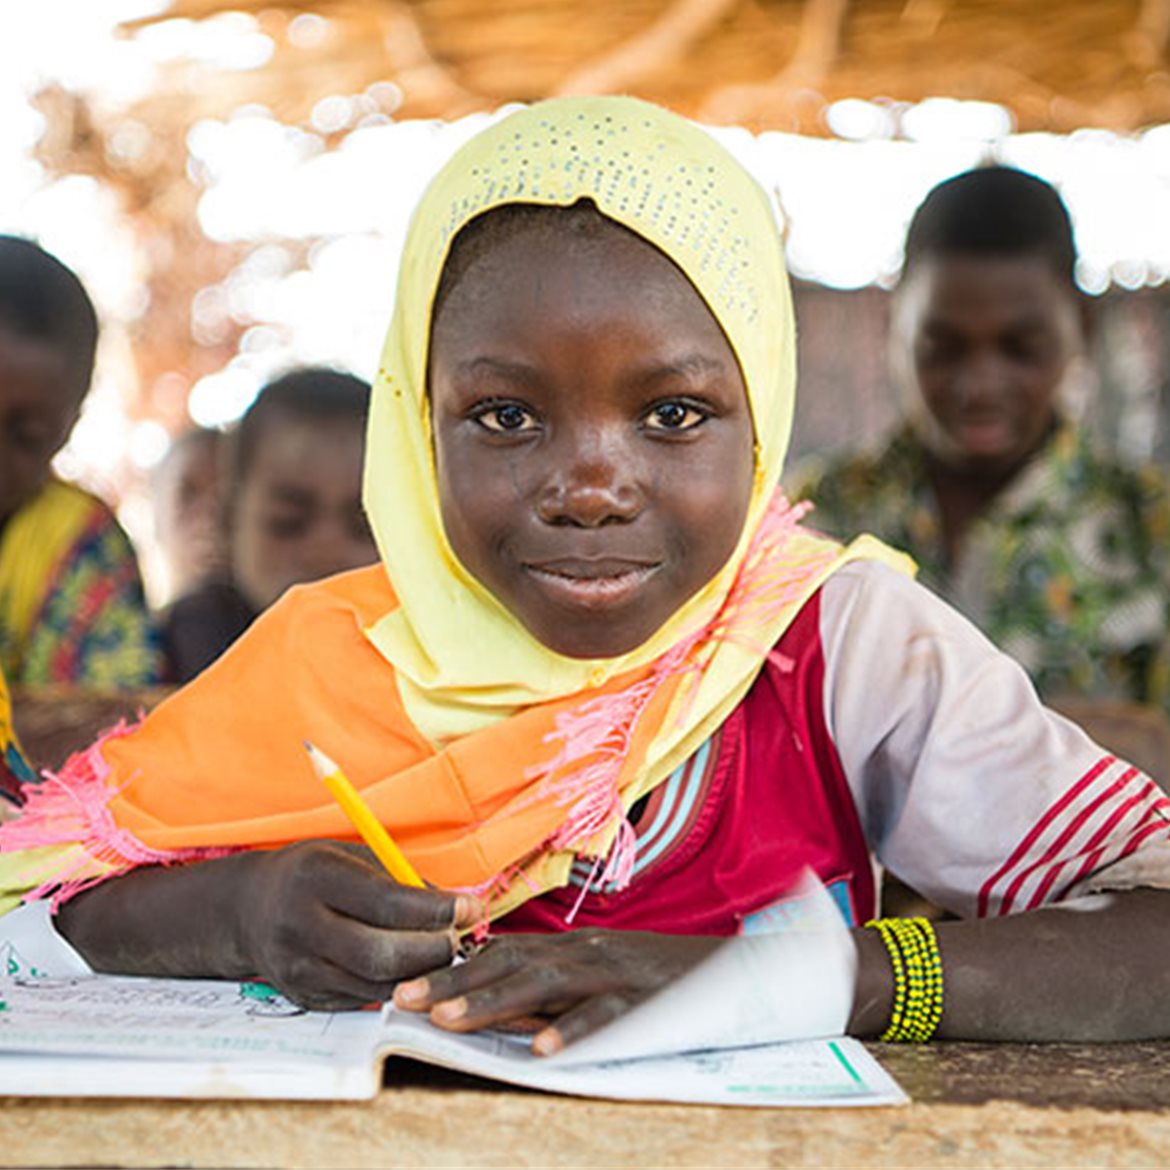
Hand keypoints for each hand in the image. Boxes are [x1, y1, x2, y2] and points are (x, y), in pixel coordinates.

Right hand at [236, 840, 480, 1010]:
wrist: (247, 908)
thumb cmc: (315, 875)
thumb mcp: (353, 858)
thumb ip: (403, 882)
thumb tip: (460, 908)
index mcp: (316, 878)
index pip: (387, 903)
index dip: (436, 910)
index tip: (471, 907)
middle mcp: (300, 925)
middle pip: (381, 955)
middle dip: (432, 951)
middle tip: (458, 939)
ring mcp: (298, 969)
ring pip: (376, 986)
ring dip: (422, 975)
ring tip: (443, 954)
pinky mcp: (304, 998)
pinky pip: (363, 1000)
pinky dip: (397, 987)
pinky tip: (414, 972)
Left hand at [393, 929, 719, 1054]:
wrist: (729, 969)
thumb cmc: (651, 978)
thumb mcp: (593, 976)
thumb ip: (545, 989)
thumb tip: (487, 1006)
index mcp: (567, 948)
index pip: (498, 952)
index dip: (450, 968)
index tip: (402, 986)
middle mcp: (582, 952)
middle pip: (509, 962)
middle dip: (453, 981)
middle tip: (403, 999)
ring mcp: (611, 972)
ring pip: (544, 983)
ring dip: (493, 1000)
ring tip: (449, 1020)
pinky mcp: (643, 998)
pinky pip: (605, 1016)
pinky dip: (573, 1030)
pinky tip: (542, 1050)